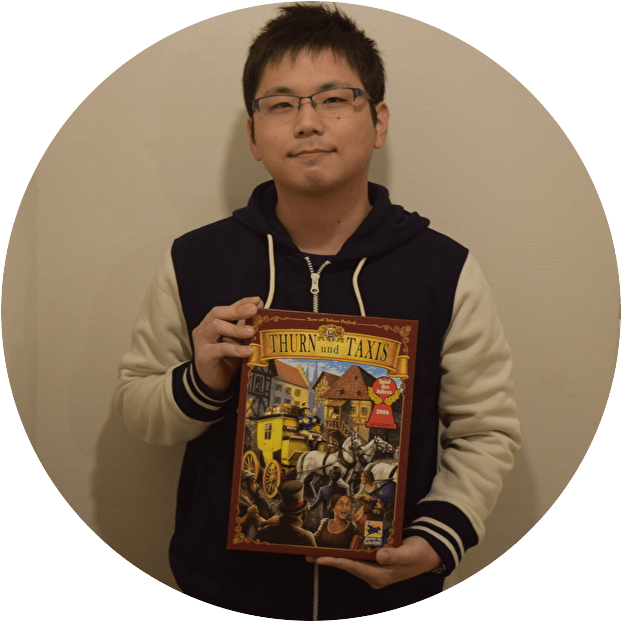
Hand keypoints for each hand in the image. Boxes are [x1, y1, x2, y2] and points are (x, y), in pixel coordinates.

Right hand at [192, 296, 262, 392]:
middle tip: (254, 310)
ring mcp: (202, 342)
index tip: (257, 301)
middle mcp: (204, 329)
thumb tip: (260, 311)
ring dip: (236, 328)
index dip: (241, 302)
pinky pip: (220, 349)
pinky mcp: (204, 356)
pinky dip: (236, 349)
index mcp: (211, 323)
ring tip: (252, 331)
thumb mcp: (237, 341)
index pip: (226, 308)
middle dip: (237, 310)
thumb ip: (245, 327)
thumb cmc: (225, 360)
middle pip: (217, 313)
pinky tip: (249, 351)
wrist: (212, 384)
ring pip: (216, 326)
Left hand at [306, 536, 441, 588]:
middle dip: (328, 560)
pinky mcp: (376, 559)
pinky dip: (346, 550)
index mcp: (380, 576)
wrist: (430, 552)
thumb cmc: (419, 554)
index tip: (319, 558)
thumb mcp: (408, 554)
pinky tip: (337, 545)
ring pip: (350, 561)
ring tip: (317, 550)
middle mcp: (374, 574)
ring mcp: (374, 567)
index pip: (352, 567)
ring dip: (335, 555)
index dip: (335, 562)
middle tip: (309, 554)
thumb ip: (394, 555)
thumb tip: (379, 556)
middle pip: (347, 565)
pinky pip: (357, 556)